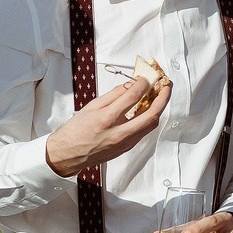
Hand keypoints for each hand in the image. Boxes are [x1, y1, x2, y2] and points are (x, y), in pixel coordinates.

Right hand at [43, 78, 169, 177]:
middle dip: (163, 98)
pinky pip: (144, 132)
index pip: (133, 97)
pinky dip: (149, 119)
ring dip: (158, 108)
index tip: (146, 77)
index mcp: (106, 119)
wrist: (67, 155)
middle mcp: (118, 133)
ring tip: (160, 96)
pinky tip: (148, 110)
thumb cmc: (75, 132)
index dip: (143, 83)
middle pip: (151, 114)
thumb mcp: (91, 107)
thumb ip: (114, 95)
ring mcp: (124, 143)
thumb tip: (130, 85)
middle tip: (166, 86)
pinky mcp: (126, 148)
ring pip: (151, 125)